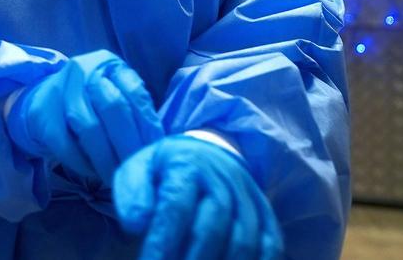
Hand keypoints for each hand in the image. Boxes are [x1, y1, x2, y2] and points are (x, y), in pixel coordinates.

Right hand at [7, 50, 162, 183]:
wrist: (44, 98)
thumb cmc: (90, 101)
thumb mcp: (115, 93)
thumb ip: (136, 110)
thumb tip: (159, 144)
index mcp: (109, 63)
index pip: (135, 93)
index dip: (148, 125)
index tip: (155, 152)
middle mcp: (83, 70)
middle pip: (113, 108)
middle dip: (129, 144)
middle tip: (137, 169)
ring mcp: (60, 90)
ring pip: (90, 127)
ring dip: (106, 158)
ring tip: (117, 177)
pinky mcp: (42, 114)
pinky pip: (66, 144)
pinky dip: (83, 162)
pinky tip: (94, 173)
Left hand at [114, 135, 282, 259]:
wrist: (208, 152)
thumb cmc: (166, 170)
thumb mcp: (138, 170)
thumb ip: (132, 194)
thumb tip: (136, 223)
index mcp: (187, 165)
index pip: (176, 207)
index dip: (163, 242)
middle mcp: (223, 179)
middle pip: (213, 225)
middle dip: (194, 259)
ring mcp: (249, 198)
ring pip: (244, 240)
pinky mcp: (266, 215)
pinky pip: (271, 245)